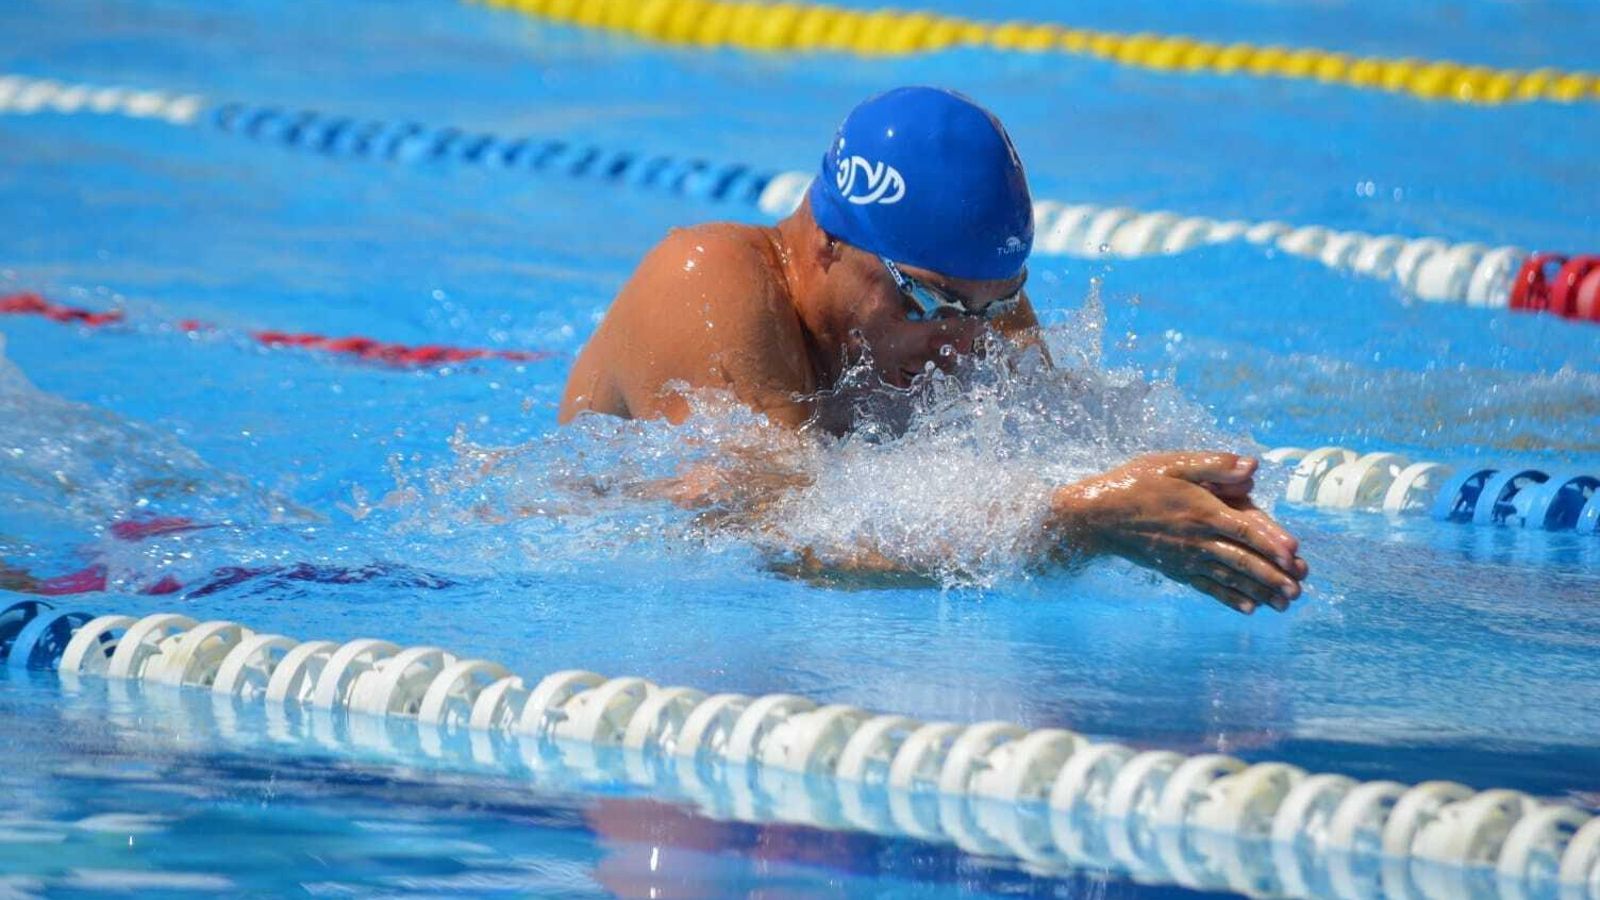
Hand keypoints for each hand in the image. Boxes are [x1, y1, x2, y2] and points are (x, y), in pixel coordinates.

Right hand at [1049, 452, 1307, 613]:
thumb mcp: (1171, 463)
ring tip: (1286, 603)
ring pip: (1230, 578)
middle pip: (1243, 559)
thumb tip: (1251, 467)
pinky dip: (1229, 598)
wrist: (1096, 517)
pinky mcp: (1176, 570)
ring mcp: (1186, 558)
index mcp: (1201, 510)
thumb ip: (1213, 464)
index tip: (1295, 555)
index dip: (1271, 542)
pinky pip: (1207, 587)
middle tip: (1299, 588)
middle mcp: (1197, 539)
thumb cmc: (1135, 483)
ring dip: (1260, 591)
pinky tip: (1249, 608)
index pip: (1245, 528)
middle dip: (1273, 575)